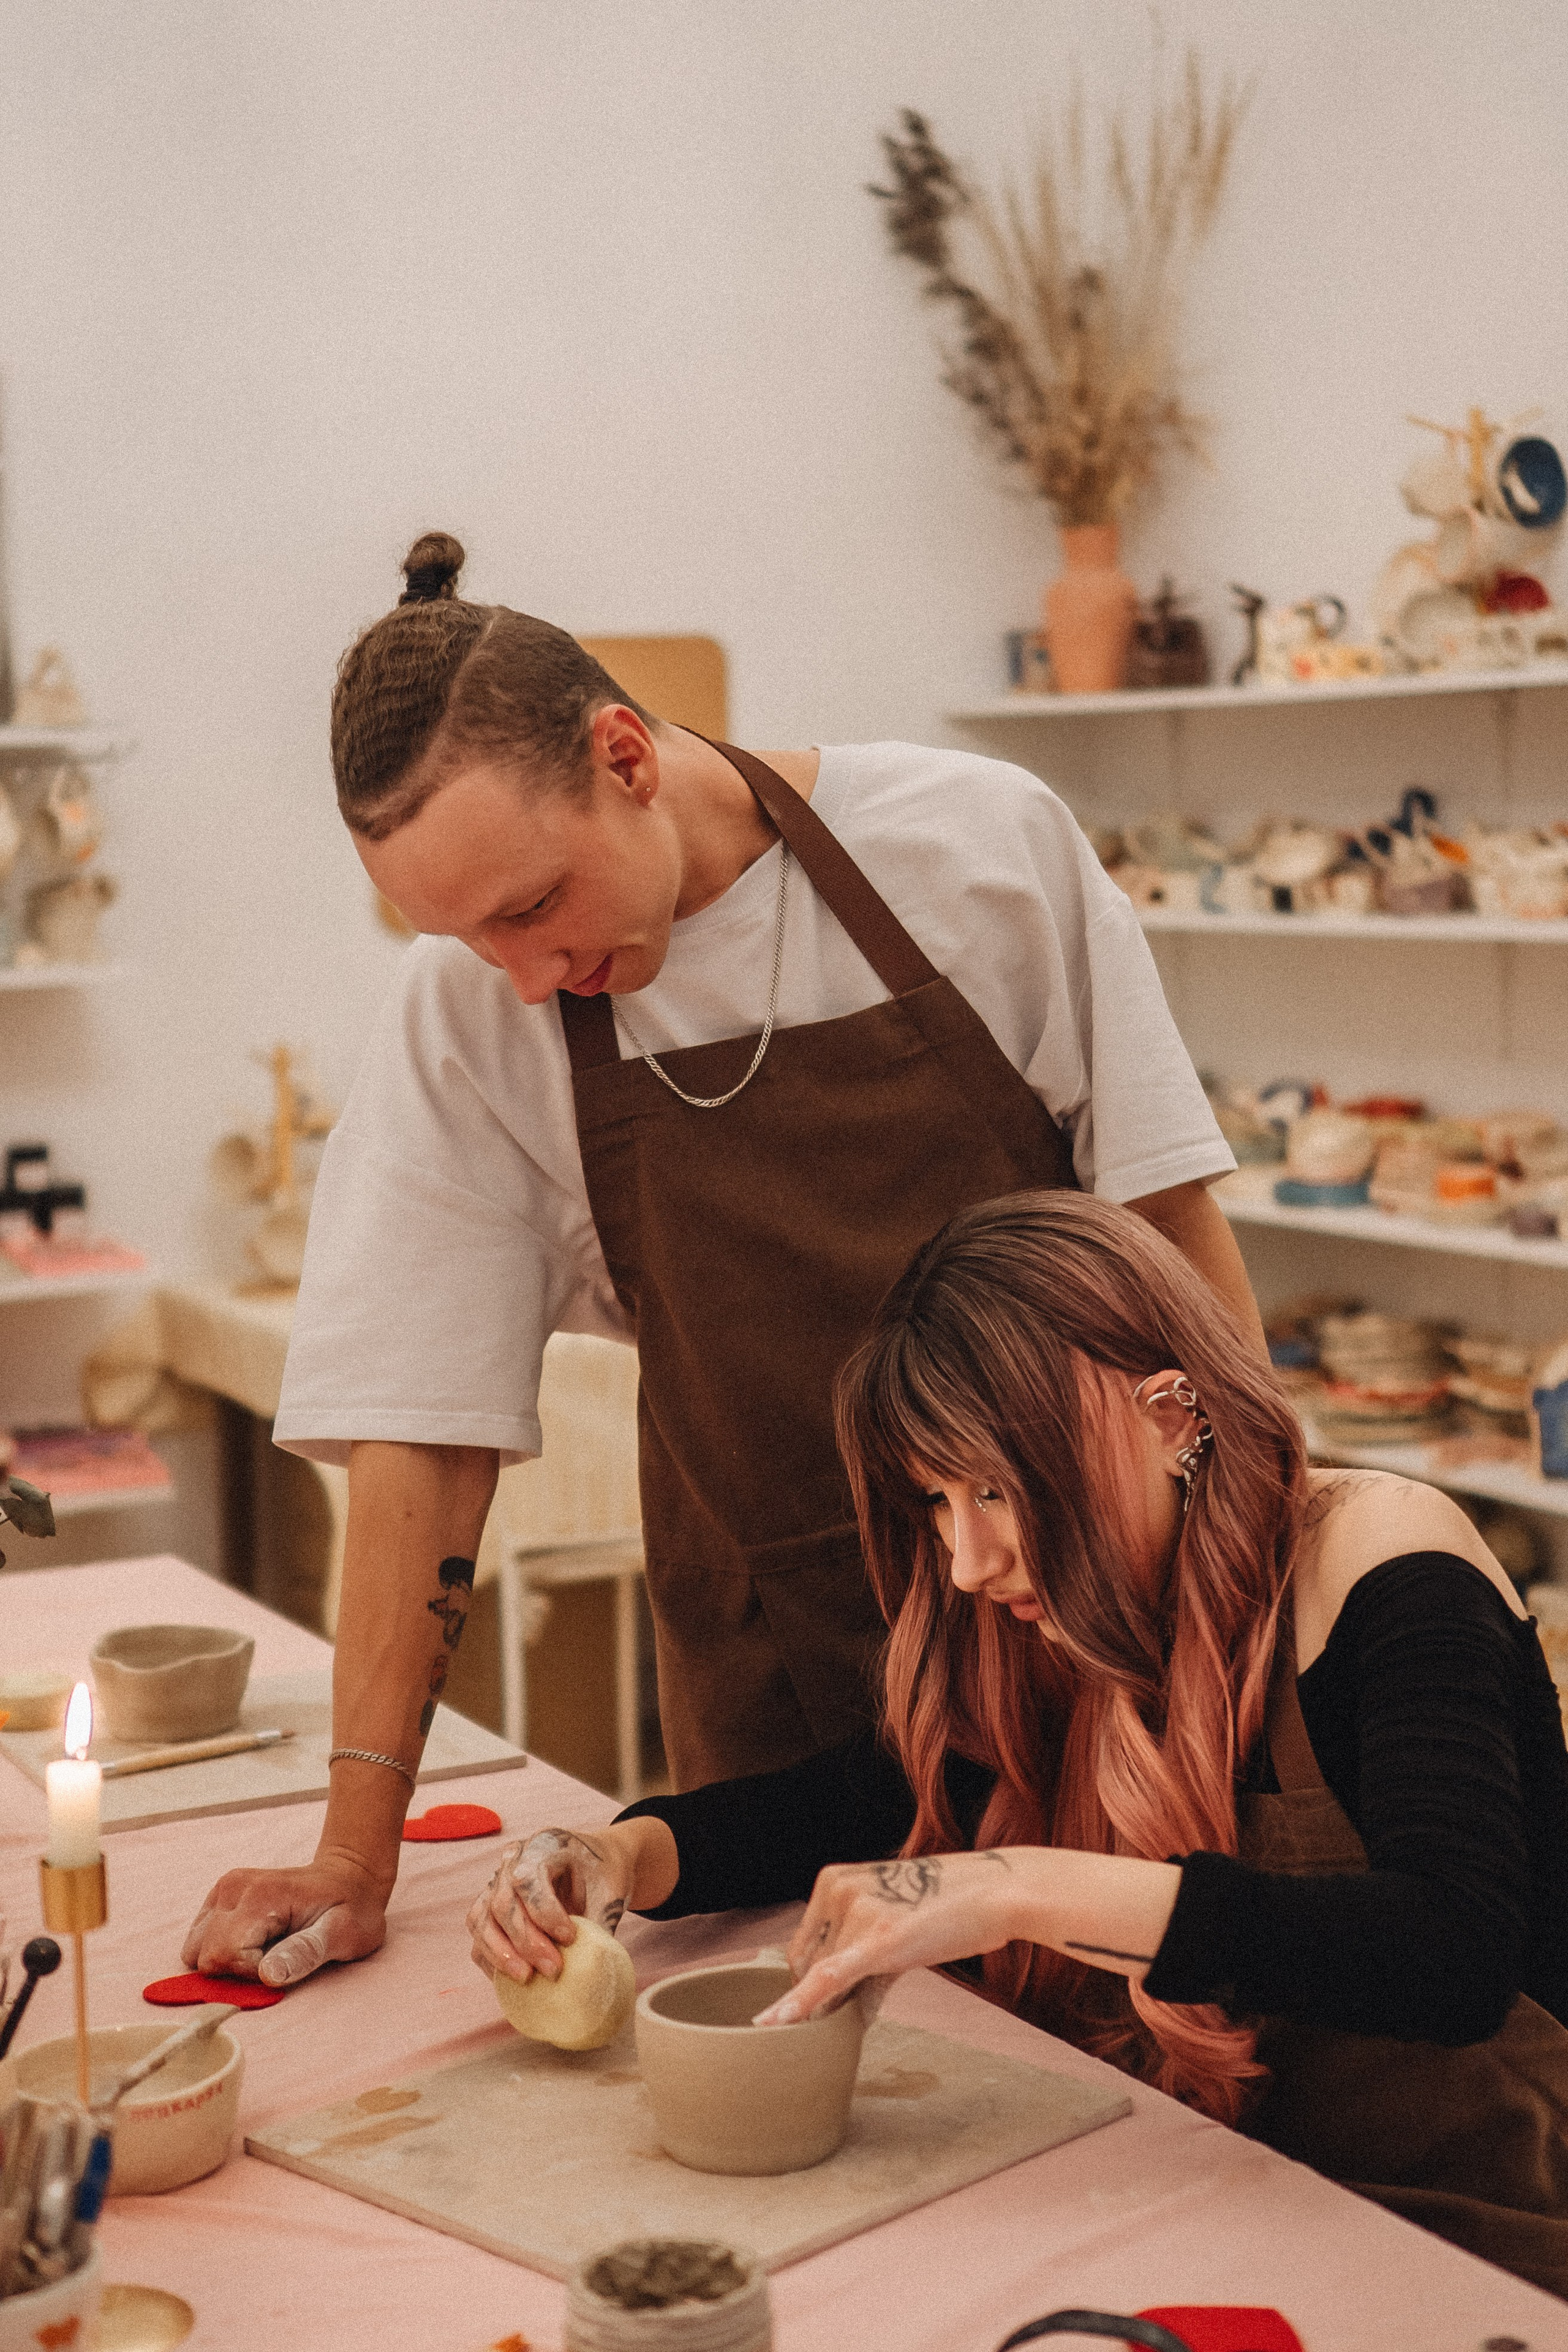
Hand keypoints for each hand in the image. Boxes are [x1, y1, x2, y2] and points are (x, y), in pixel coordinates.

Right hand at [182, 1858, 390, 1987]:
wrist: (348, 1878)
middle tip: (278, 1957)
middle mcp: (234, 1887)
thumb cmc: (351, 1910)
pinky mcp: (219, 1897)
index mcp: (260, 1896)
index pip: (225, 1955)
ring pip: (196, 1949)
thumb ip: (305, 1953)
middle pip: (206, 1954)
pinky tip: (254, 1943)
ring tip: (267, 1949)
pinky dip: (221, 1951)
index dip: (251, 1974)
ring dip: (227, 1961)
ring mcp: (224, 1890)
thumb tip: (268, 1975)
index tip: (285, 1963)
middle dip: (237, 1970)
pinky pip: (200, 1939)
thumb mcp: (342, 1934)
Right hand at [467, 1826, 635, 1984]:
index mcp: (543, 1846)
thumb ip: (600, 1926)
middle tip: (553, 1971)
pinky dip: (490, 1958)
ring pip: (481, 1919)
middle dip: (526, 1942)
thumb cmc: (602, 1876)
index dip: (545, 1913)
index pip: (528, 1879)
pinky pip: (478, 1934)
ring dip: (501, 1954)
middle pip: (502, 1903)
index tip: (570, 1939)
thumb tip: (592, 1970)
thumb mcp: (610, 1893)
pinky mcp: (489, 1905)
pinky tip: (511, 1978)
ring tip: (527, 1978)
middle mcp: (511, 1860)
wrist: (594, 1864)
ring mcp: (495, 1882)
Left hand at [756, 1851, 1020, 2024]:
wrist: (997, 1890)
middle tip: (871, 1992)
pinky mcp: (880, 1939)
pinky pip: (829, 1977)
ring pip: (830, 1980)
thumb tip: (837, 2006)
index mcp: (833, 1878)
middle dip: (832, 1992)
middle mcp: (838, 1890)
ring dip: (850, 2001)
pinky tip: (773, 2025)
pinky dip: (800, 2004)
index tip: (839, 1995)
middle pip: (810, 1964)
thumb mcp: (889, 1913)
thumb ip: (857, 1950)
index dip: (815, 1979)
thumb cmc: (946, 1904)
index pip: (804, 1945)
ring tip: (897, 1972)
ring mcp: (858, 1912)